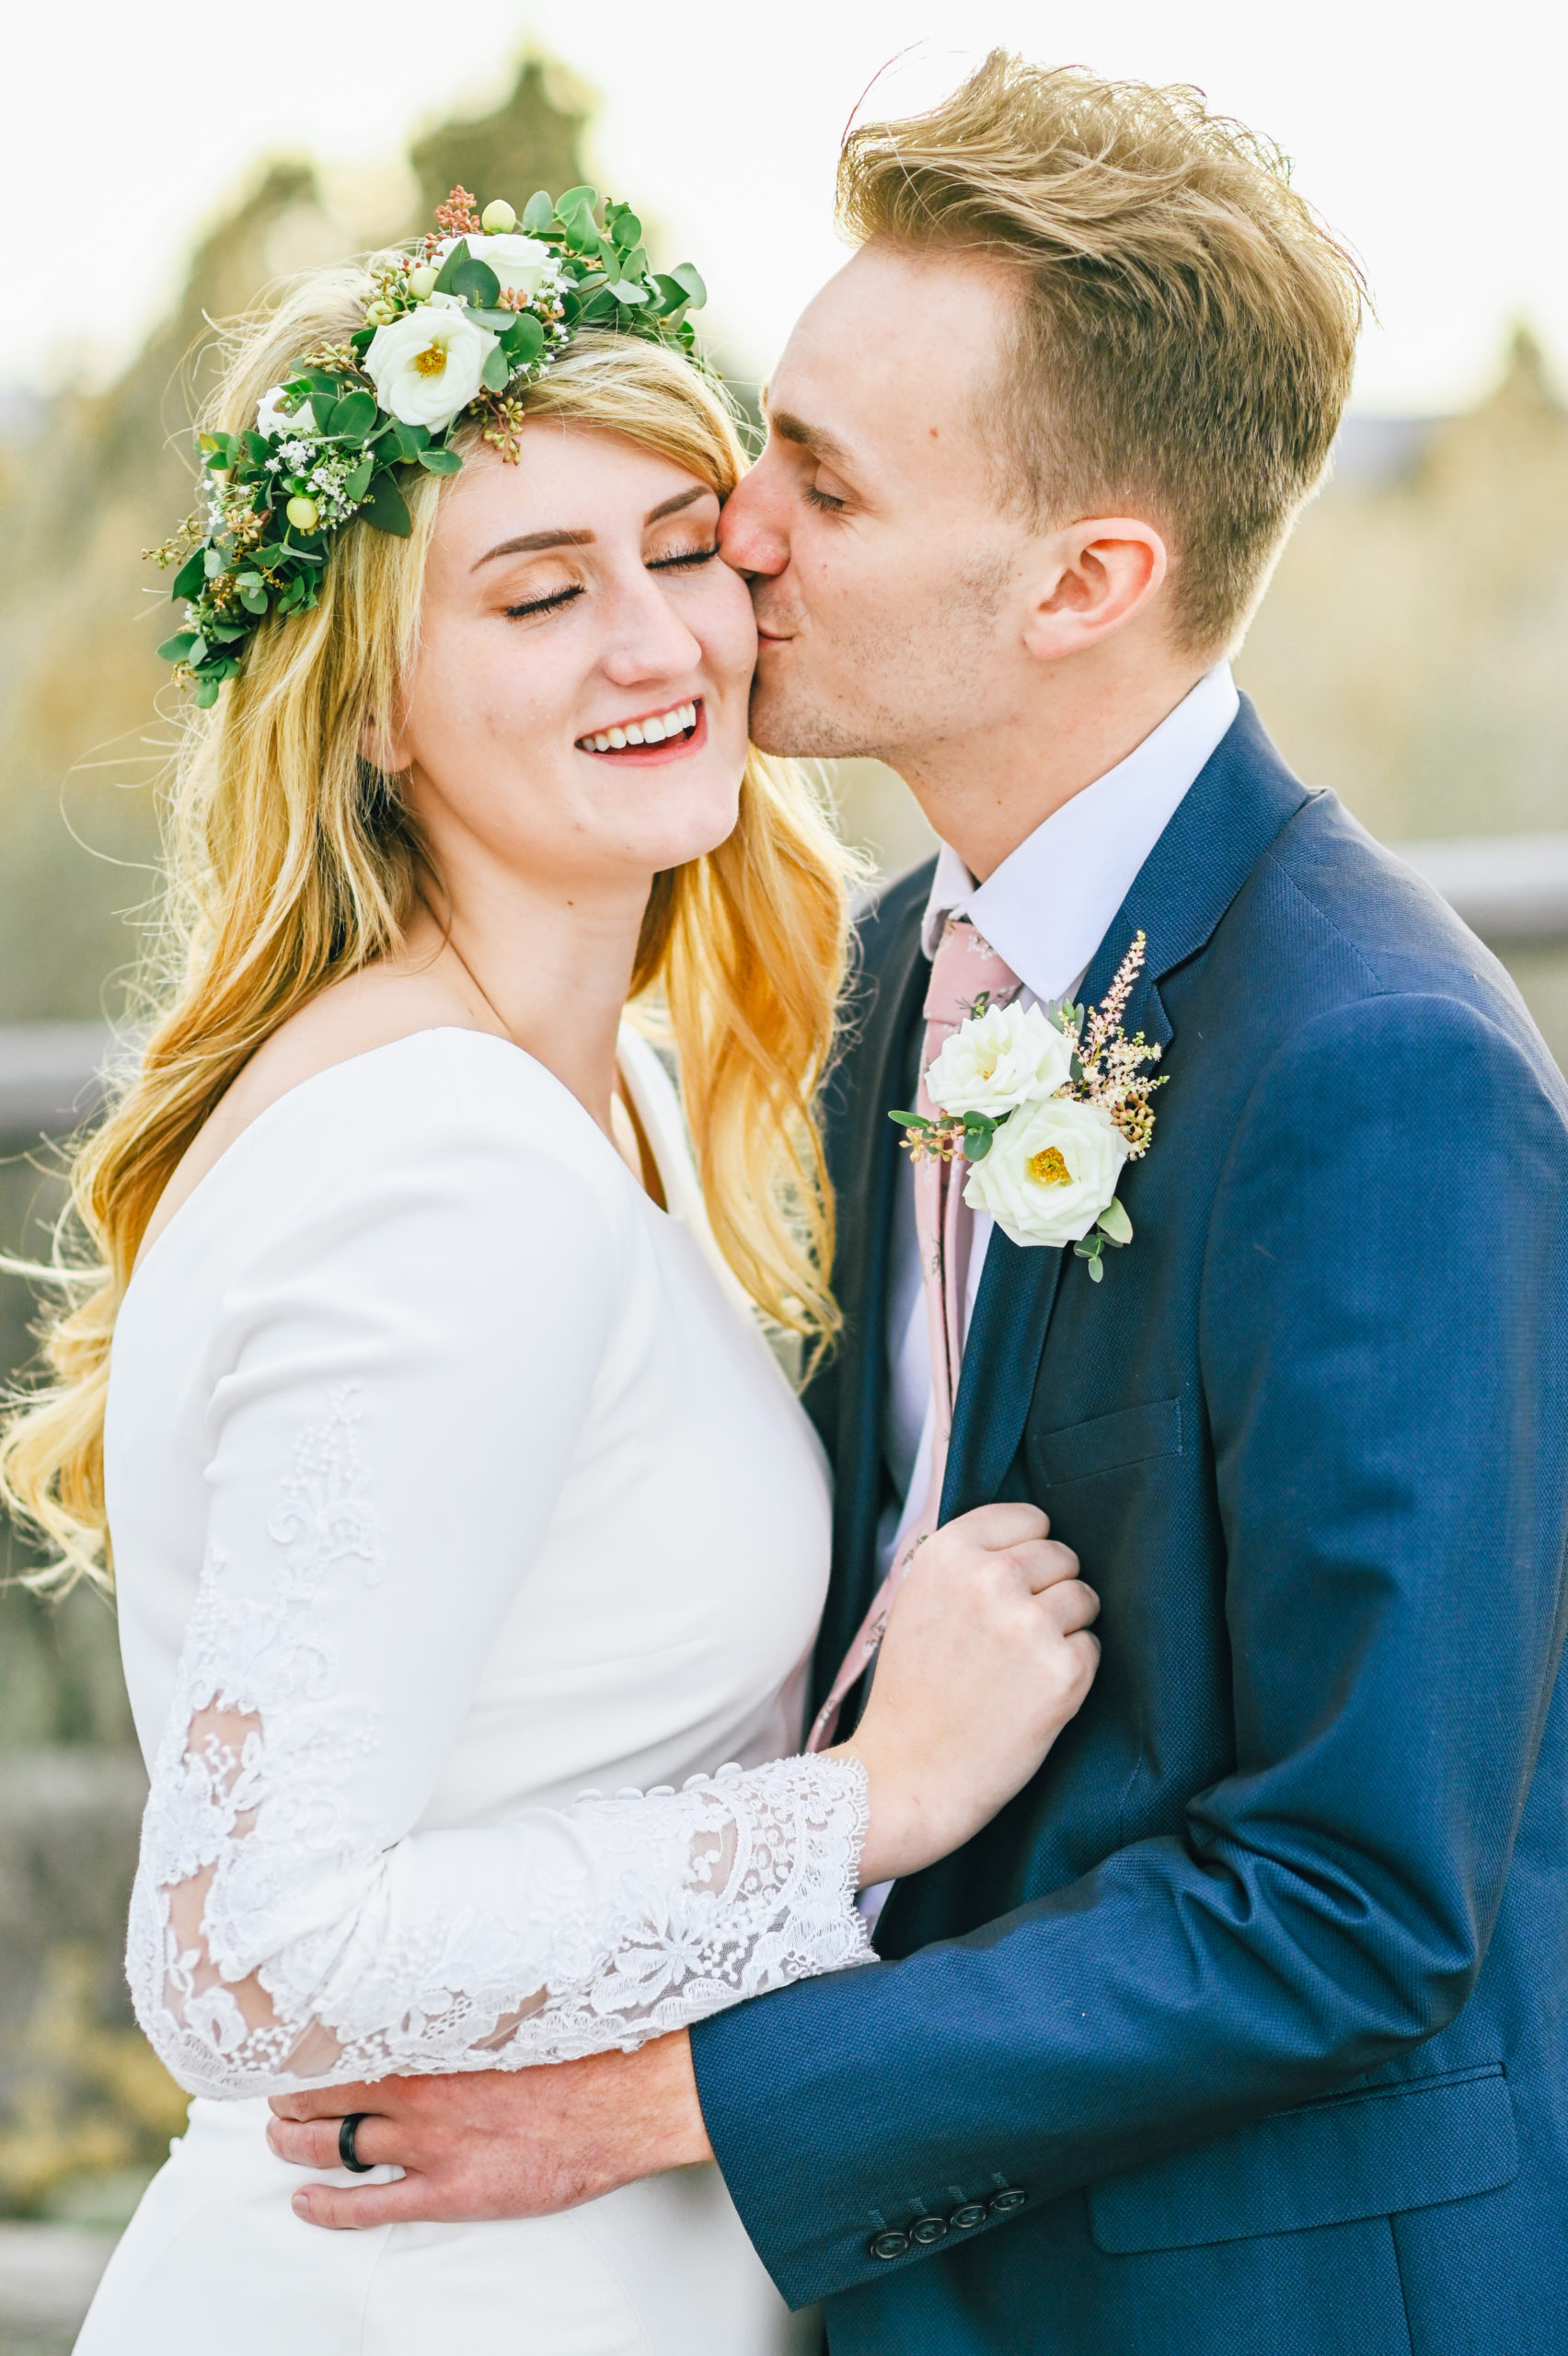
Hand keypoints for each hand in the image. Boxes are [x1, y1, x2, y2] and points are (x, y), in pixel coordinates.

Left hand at [266, 2029, 710, 2228]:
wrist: (627, 2097)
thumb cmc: (579, 2044)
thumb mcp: (513, 2000)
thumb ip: (464, 1994)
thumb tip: (438, 1961)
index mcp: (433, 2037)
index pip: (343, 2036)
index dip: (306, 2041)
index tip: (287, 2034)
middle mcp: (420, 2089)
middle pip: (324, 2092)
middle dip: (289, 2092)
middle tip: (273, 2088)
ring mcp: (430, 2144)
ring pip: (333, 2146)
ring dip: (294, 2143)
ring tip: (278, 2136)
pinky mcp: (451, 2191)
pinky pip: (370, 2206)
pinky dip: (328, 2207)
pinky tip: (305, 2202)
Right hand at [839, 1501, 1097, 1883]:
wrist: (908, 1773)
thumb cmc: (913, 1691)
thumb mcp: (918, 1600)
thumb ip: (967, 1562)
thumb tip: (1028, 1535)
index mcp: (950, 1553)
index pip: (1028, 1518)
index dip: (1026, 1552)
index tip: (1012, 1584)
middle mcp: (990, 1579)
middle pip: (1061, 1555)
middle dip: (1049, 1589)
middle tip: (1014, 1635)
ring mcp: (1029, 1624)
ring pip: (1084, 1597)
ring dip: (1065, 1628)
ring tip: (1022, 1664)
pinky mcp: (1062, 1671)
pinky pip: (1092, 1647)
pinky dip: (1071, 1670)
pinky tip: (1031, 1694)